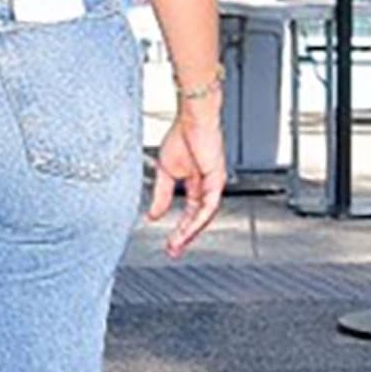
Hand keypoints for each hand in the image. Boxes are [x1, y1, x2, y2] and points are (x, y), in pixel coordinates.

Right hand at [148, 103, 225, 257]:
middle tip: (173, 251)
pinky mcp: (217, 180)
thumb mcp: (165, 172)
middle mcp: (207, 187)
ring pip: (205, 217)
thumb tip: (153, 214)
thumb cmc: (182, 136)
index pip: (191, 213)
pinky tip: (187, 229)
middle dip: (185, 237)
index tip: (169, 243)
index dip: (180, 229)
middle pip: (198, 219)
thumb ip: (161, 195)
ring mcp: (214, 185)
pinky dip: (198, 220)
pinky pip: (209, 206)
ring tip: (177, 244)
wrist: (192, 119)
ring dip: (190, 232)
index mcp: (196, 183)